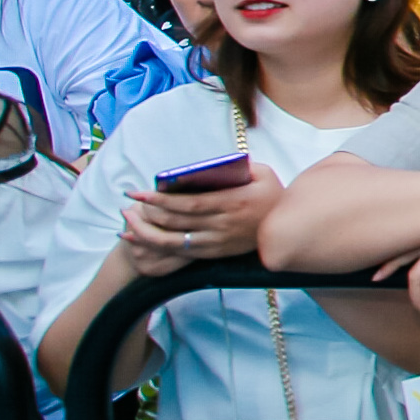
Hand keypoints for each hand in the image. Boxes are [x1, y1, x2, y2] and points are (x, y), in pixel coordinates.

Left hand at [117, 169, 283, 276]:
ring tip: (127, 223)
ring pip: (174, 242)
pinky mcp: (216, 254)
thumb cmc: (274, 195)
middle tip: (128, 204)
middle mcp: (224, 225)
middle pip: (177, 222)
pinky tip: (139, 239)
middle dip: (147, 214)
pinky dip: (156, 247)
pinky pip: (181, 253)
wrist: (291, 228)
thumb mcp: (263, 173)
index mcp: (234, 203)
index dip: (160, 200)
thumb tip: (206, 166)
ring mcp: (219, 243)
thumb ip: (238, 167)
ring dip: (146, 233)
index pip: (189, 204)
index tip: (138, 193)